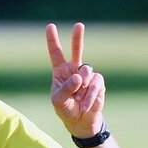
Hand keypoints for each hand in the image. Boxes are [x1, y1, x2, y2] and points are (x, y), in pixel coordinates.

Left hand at [46, 22, 105, 137]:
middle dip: (77, 38)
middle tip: (79, 26)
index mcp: (60, 72)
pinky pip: (95, 84)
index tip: (50, 26)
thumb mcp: (58, 101)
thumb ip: (65, 89)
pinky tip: (85, 105)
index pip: (56, 53)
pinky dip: (89, 95)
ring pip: (86, 71)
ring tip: (78, 98)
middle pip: (77, 50)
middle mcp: (74, 70)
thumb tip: (78, 77)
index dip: (53, 40)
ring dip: (82, 86)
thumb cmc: (66, 109)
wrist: (80, 121)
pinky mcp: (98, 82)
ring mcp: (87, 75)